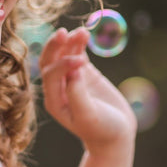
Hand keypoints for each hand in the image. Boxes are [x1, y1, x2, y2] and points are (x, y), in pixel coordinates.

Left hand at [38, 27, 136, 153]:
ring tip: (82, 31)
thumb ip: (77, 95)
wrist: (116, 135)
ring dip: (71, 42)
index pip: (50, 76)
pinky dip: (80, 45)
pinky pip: (78, 55)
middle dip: (55, 46)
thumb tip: (74, 71)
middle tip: (63, 32)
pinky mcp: (84, 73)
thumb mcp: (88, 116)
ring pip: (64, 55)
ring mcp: (70, 79)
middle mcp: (58, 88)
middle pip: (49, 62)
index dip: (62, 65)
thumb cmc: (101, 129)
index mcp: (54, 101)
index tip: (81, 62)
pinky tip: (85, 34)